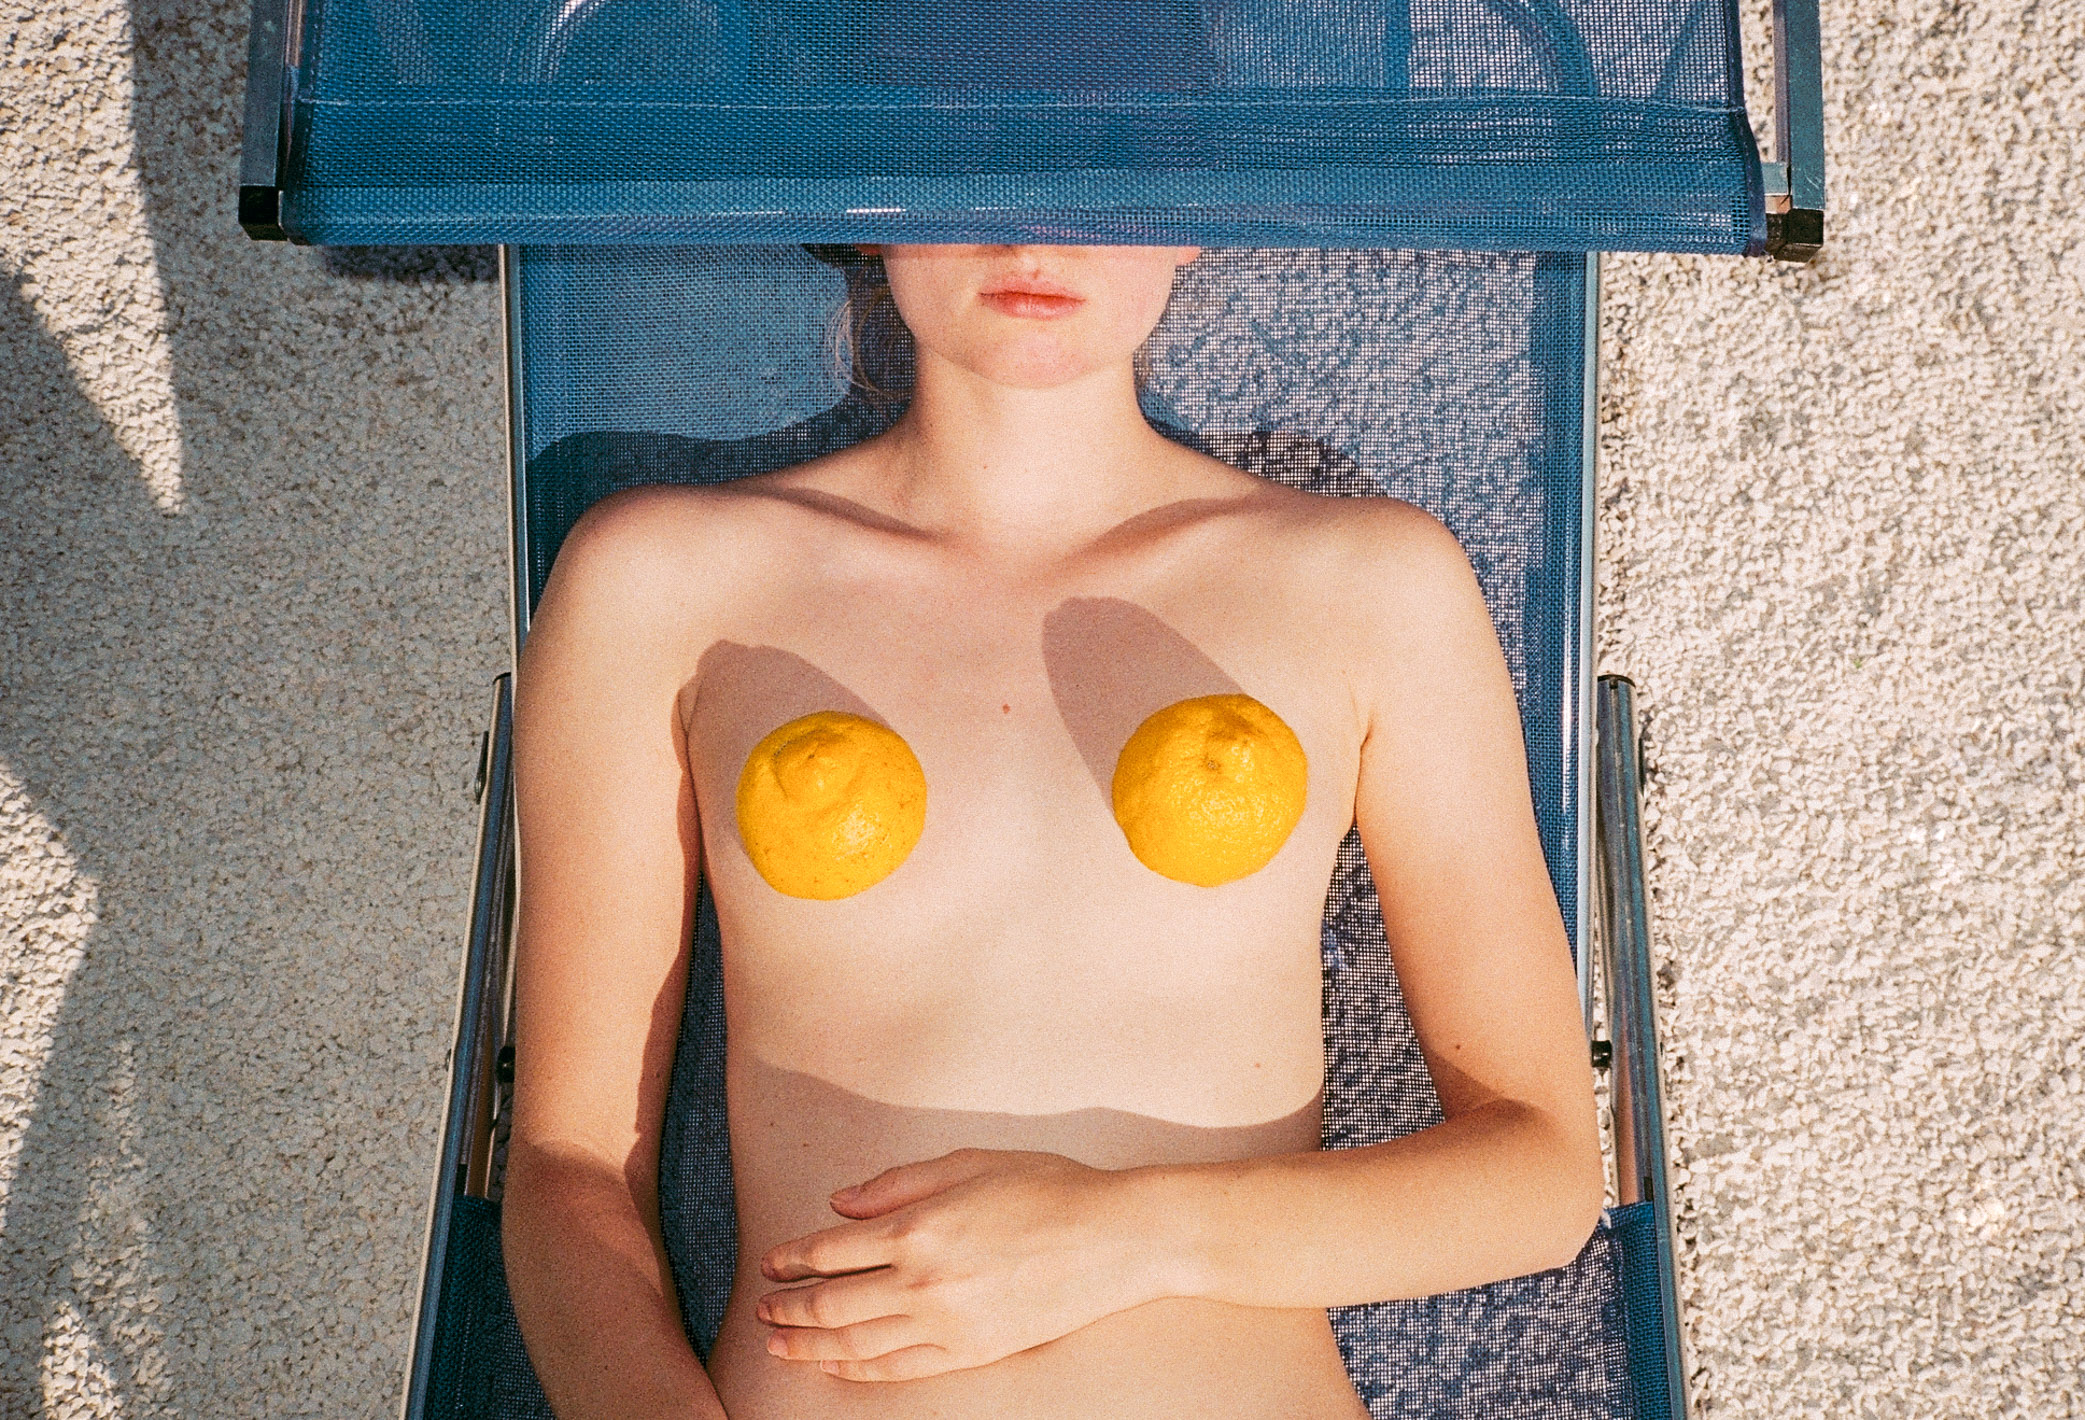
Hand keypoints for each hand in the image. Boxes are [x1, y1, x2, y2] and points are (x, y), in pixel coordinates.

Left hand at [756, 1148, 1167, 1381]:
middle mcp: (922, 1279)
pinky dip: (855, 1369)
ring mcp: (945, 1323)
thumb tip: (840, 1204)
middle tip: (760, 1309)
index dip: (790, 1259)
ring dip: (807, 1345)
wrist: (1115, 1239)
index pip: (829, 1249)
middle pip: (830, 1301)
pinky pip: (897, 1368)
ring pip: (854, 1342)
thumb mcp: (968, 1162)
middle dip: (786, 1307)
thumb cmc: (1046, 1188)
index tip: (770, 1264)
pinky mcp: (970, 1353)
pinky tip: (833, 1364)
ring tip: (778, 1345)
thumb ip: (897, 1183)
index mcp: (918, 1225)